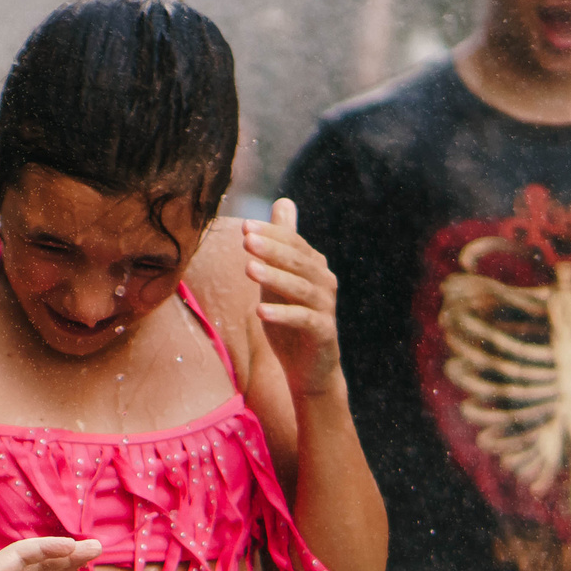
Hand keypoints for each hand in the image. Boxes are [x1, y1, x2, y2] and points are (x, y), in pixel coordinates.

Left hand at [245, 199, 340, 397]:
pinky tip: (260, 311)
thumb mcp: (280, 279)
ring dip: (274, 277)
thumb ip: (280, 246)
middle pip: (297, 261)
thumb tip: (282, 202)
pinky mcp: (323, 332)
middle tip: (246, 239)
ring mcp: (325, 307)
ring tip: (248, 269)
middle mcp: (323, 282)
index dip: (271, 234)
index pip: (293, 243)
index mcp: (313, 267)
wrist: (310, 369)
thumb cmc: (291, 321)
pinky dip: (282, 314)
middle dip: (272, 248)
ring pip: (300, 288)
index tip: (244, 226)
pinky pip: (303, 319)